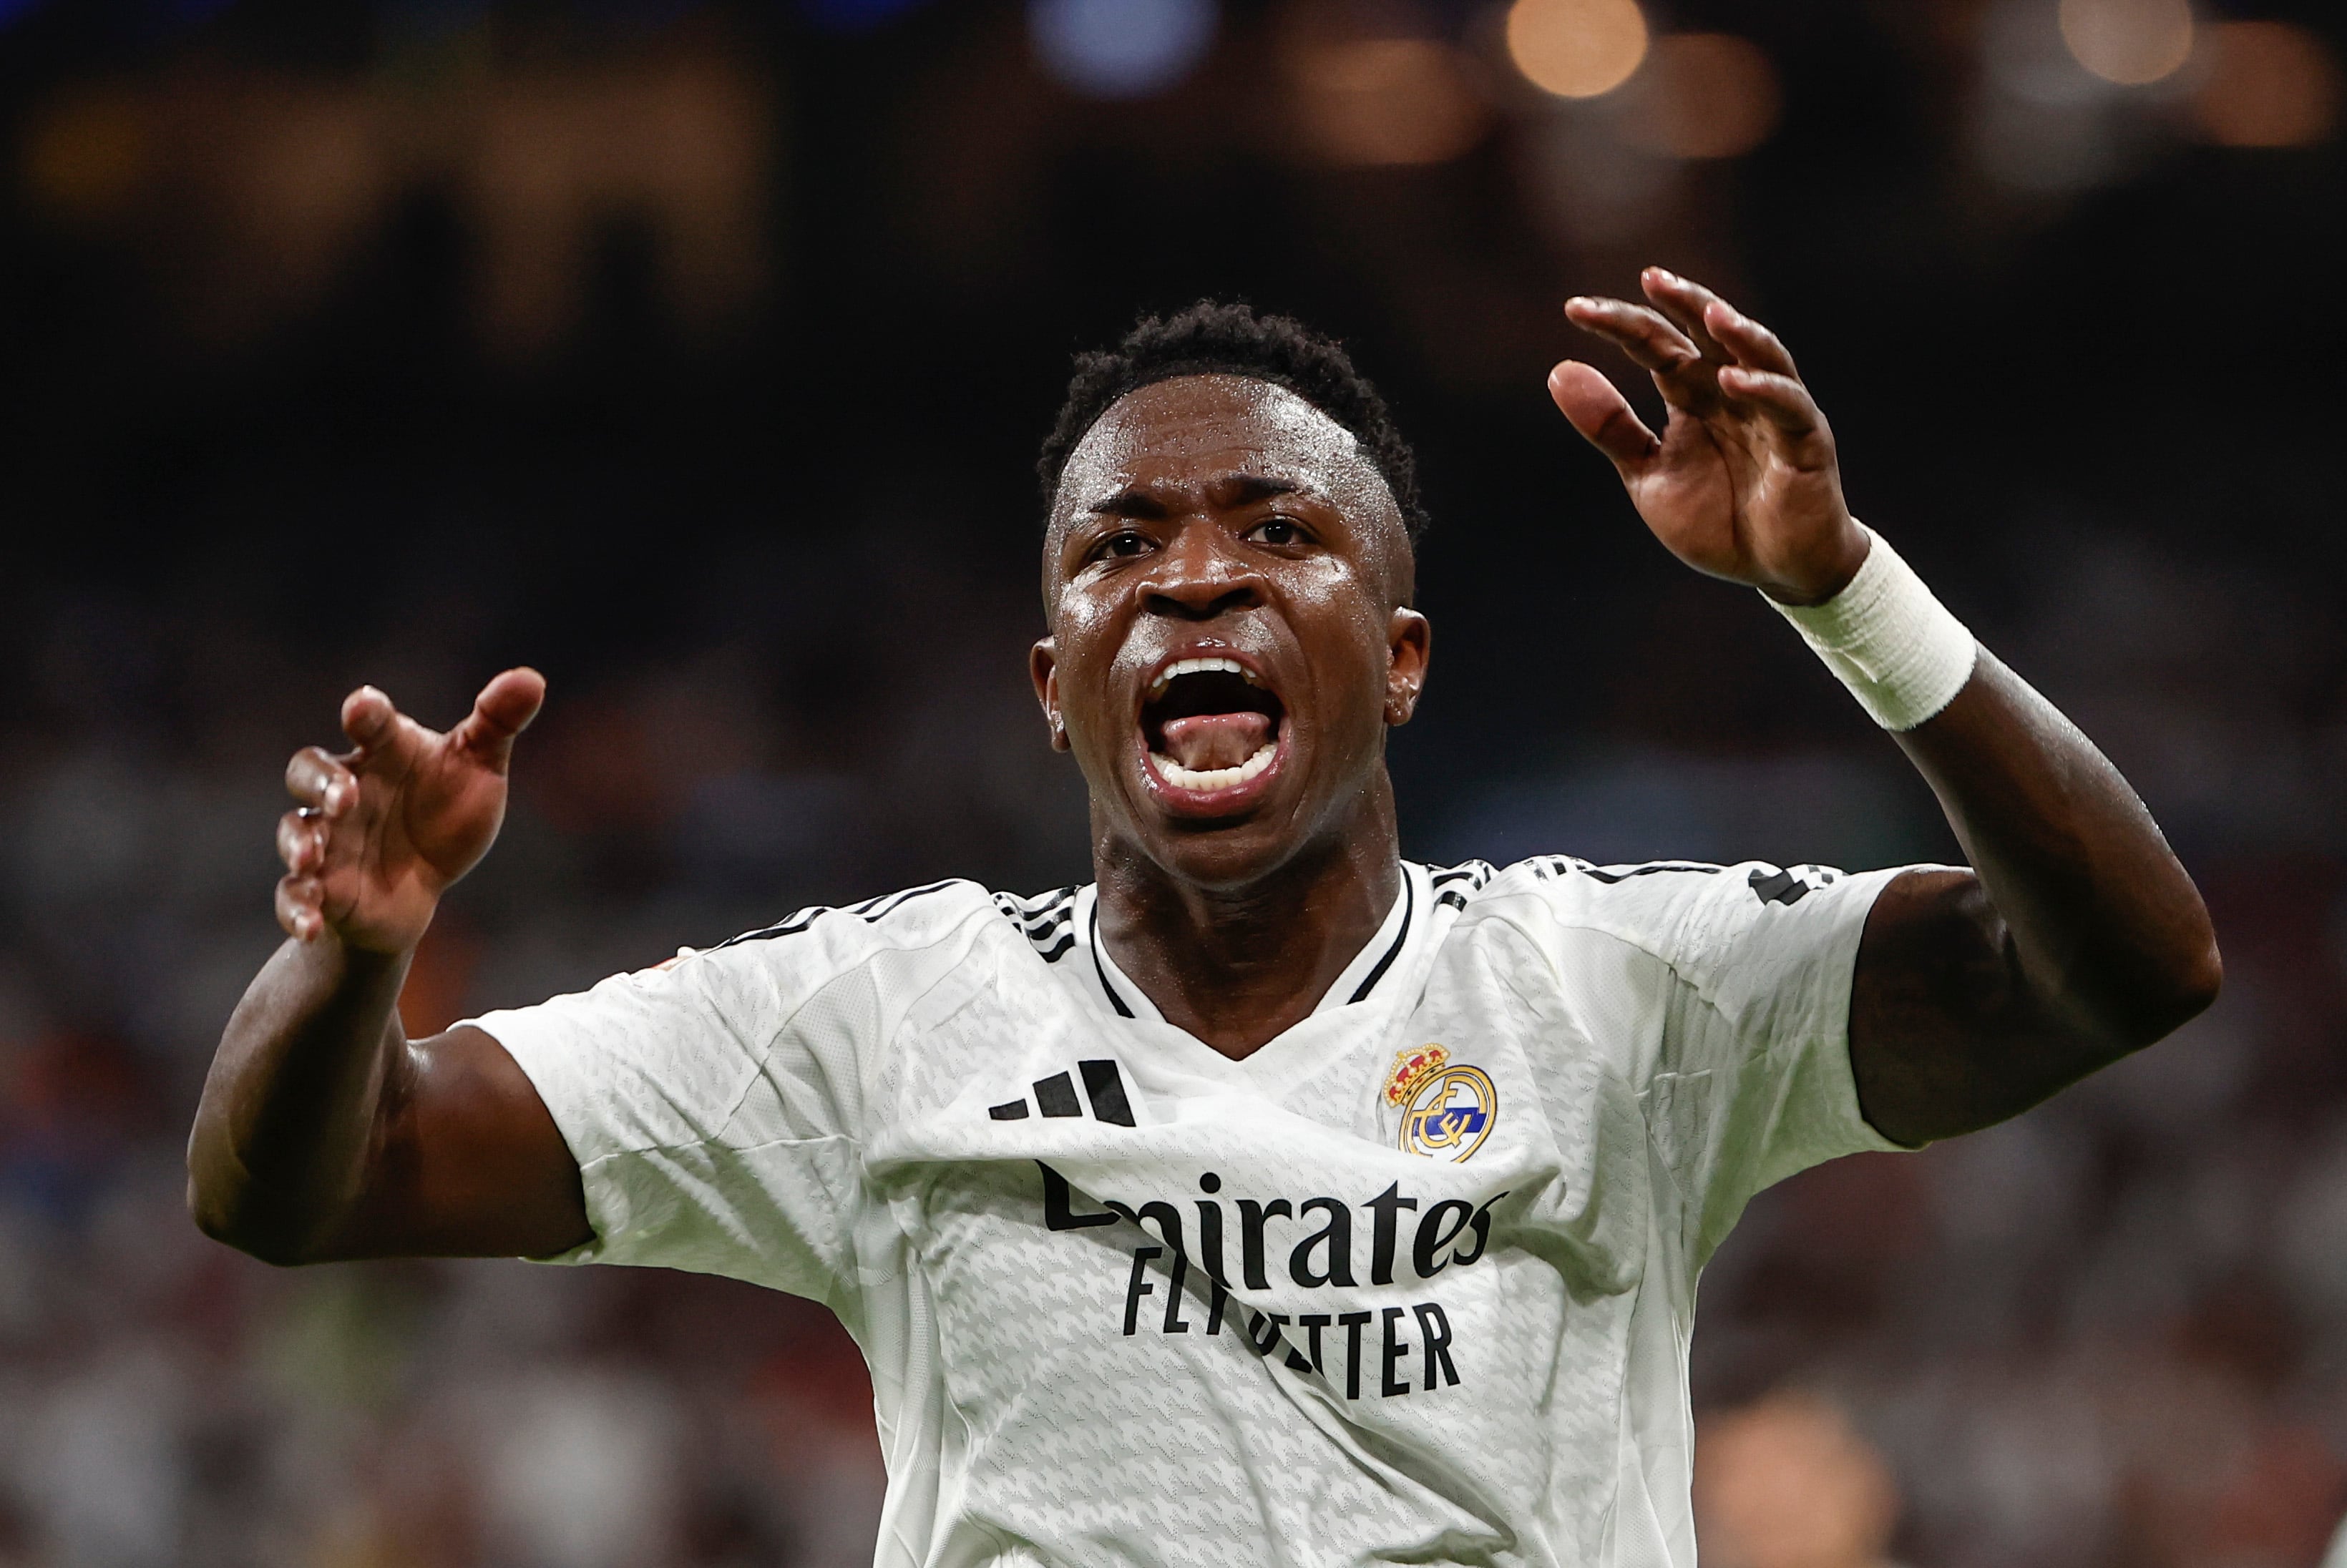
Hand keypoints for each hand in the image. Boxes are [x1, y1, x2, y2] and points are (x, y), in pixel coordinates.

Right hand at [276, 669, 544, 952]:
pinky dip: (296, 908)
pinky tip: (310, 924)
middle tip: (345, 797)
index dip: (365, 713)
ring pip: (294, 830)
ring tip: (310, 859)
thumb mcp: (479, 768)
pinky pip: (293, 896)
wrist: (423, 886)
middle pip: (309, 770)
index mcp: (383, 753)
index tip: (364, 707)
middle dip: (322, 782)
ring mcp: (328, 840)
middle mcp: (345, 791)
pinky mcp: (322, 889)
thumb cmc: (445, 813)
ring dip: (297, 843)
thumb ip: (497, 722)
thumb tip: (532, 678)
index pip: (368, 723)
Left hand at [1550, 268, 1867, 605]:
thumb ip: (1610, 428)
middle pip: (1709, 333)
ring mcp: (1773, 412)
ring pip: (1760, 355)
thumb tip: (1560, 370)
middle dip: (1683, 303)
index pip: (1656, 346)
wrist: (1774, 569)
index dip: (1620, 326)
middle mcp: (1732, 392)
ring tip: (1708, 311)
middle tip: (1651, 278)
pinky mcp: (1806, 441)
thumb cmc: (1717, 518)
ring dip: (1736, 331)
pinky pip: (1788, 406)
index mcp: (1693, 396)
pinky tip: (1733, 378)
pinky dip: (1763, 389)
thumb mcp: (1648, 475)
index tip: (1575, 309)